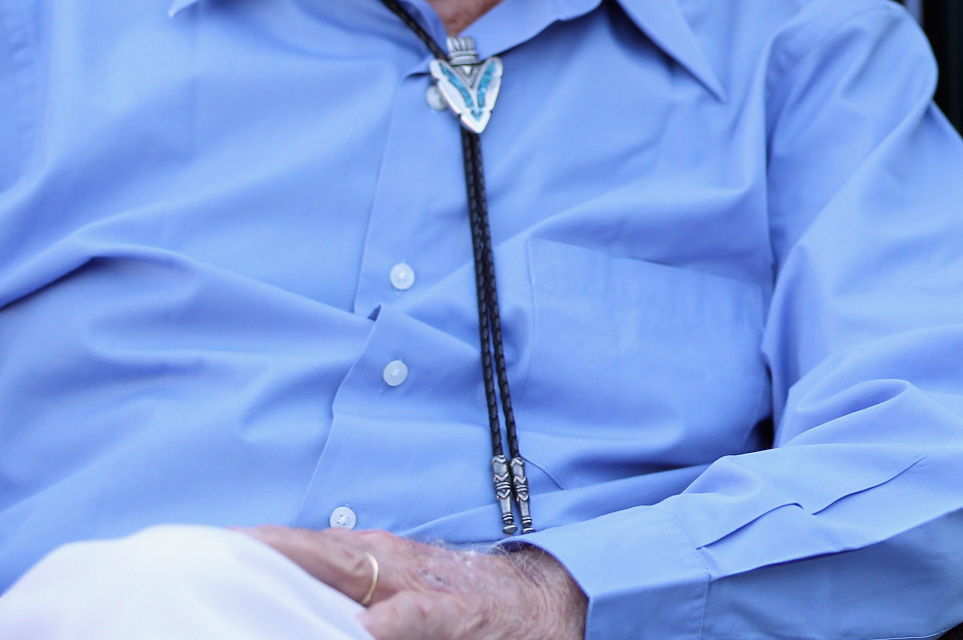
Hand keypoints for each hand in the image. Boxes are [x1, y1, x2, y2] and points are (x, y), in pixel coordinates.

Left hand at [241, 525, 585, 639]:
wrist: (540, 598)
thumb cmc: (459, 599)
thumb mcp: (401, 585)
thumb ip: (349, 588)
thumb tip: (285, 602)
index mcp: (375, 556)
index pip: (309, 547)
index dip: (264, 545)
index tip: (213, 543)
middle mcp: (390, 562)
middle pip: (320, 551)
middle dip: (272, 549)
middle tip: (221, 547)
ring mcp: (418, 586)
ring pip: (355, 572)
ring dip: (312, 568)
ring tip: (264, 567)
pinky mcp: (448, 615)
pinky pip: (412, 617)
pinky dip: (385, 620)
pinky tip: (362, 627)